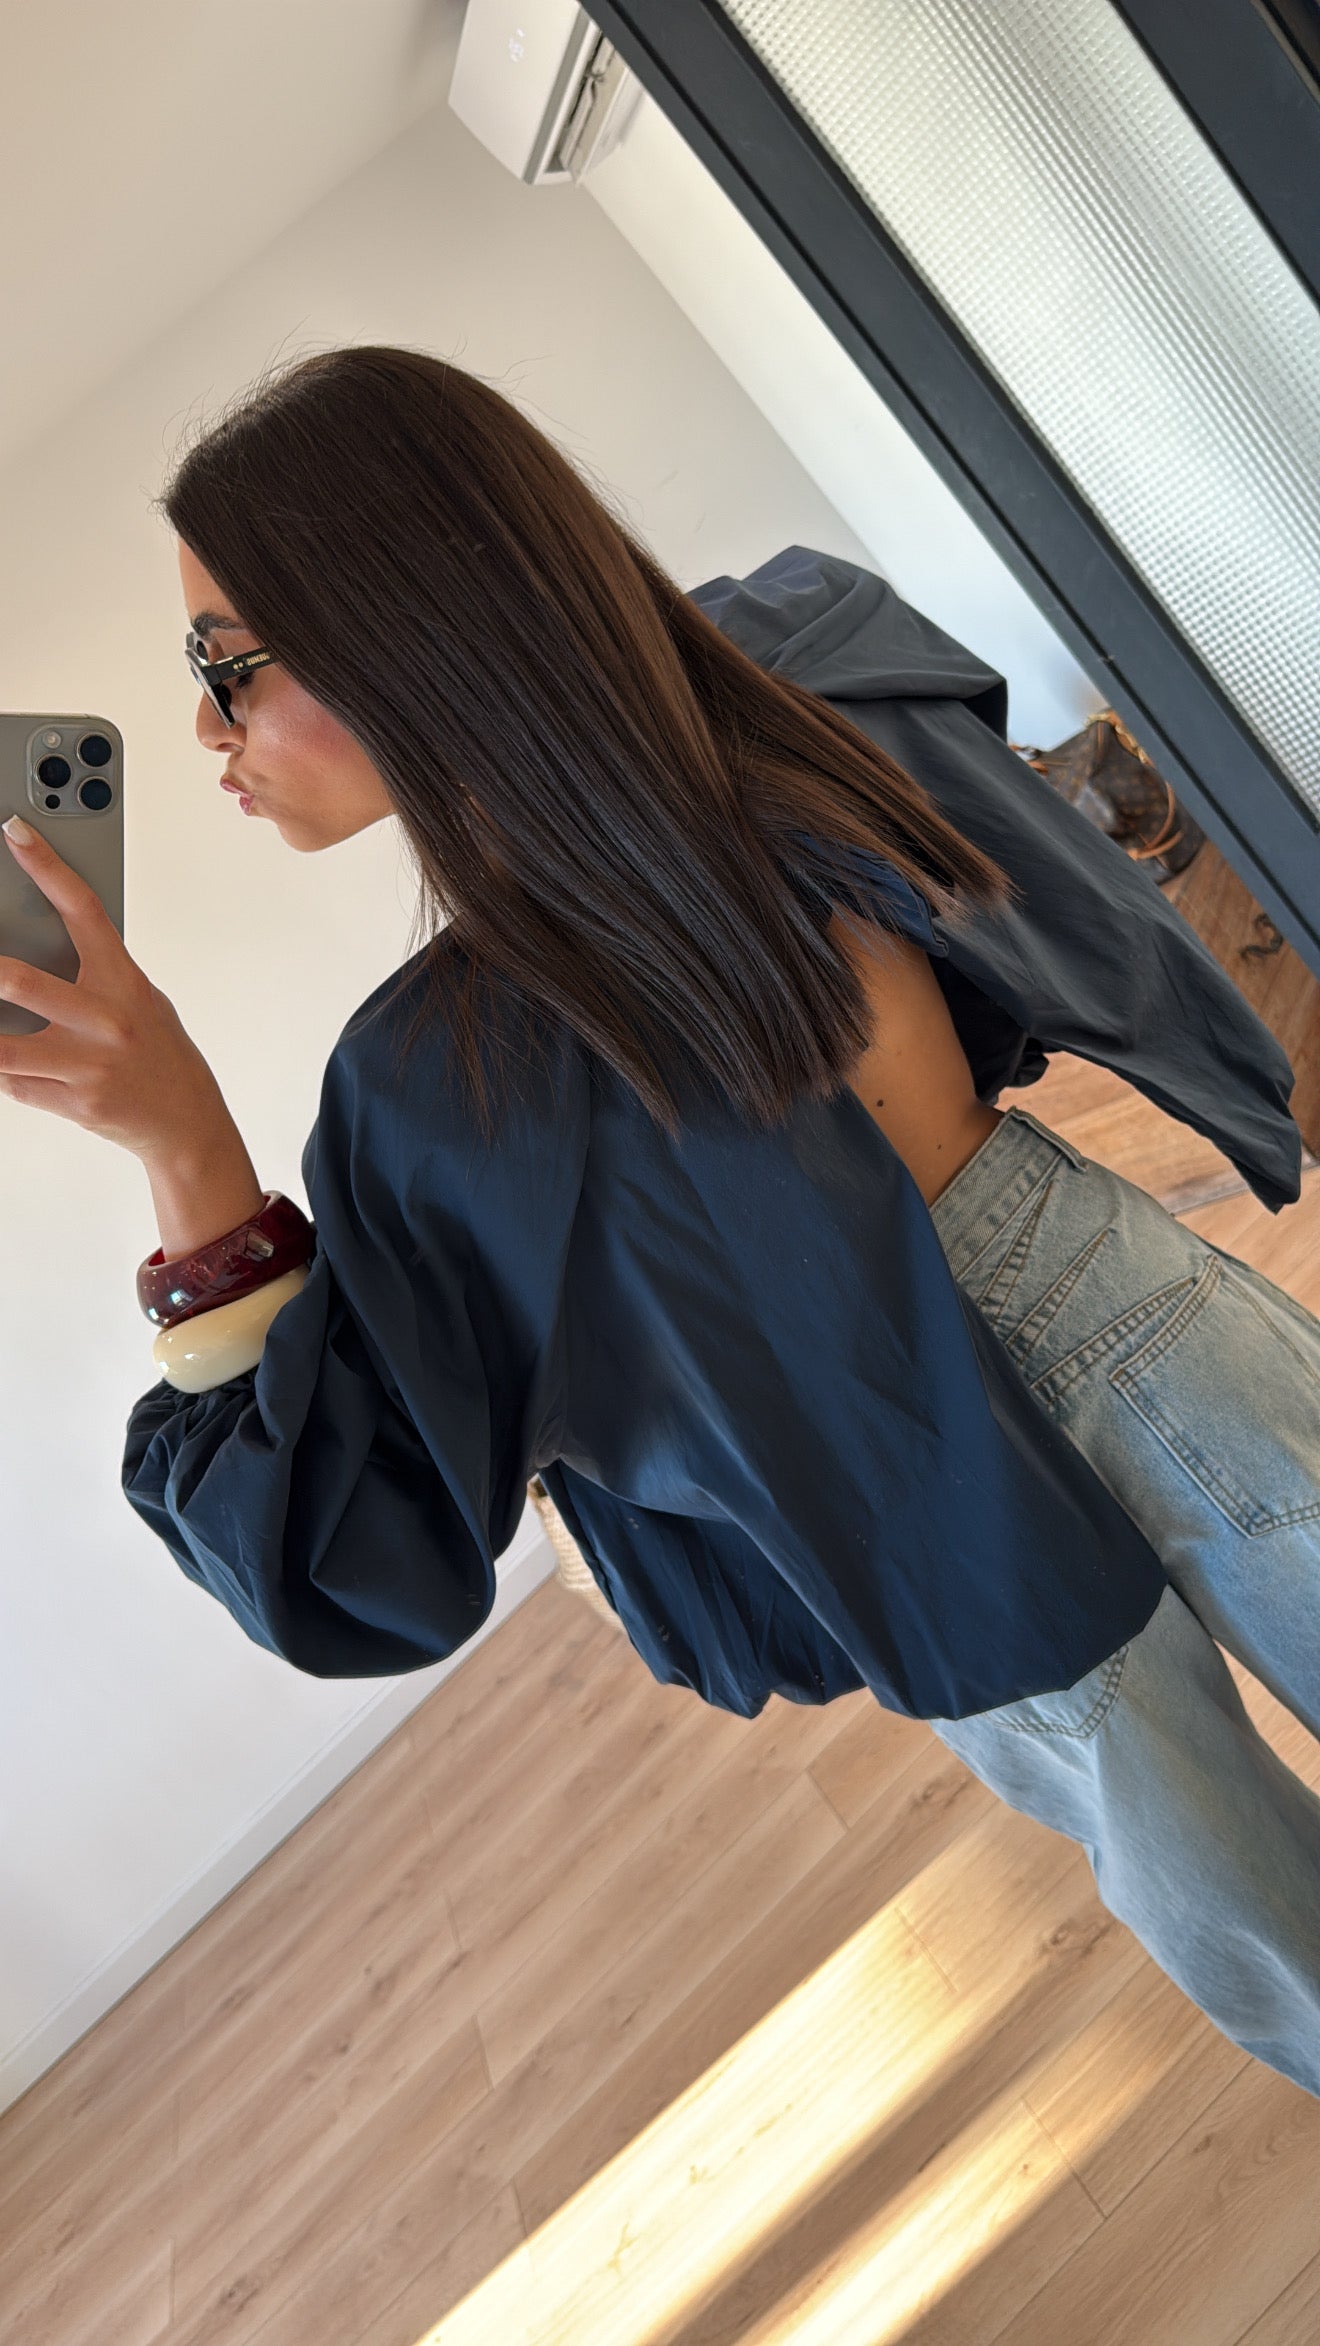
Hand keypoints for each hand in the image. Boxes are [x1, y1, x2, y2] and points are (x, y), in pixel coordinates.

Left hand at [0, 819, 229, 1158]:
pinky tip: (5, 1064)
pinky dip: (3, 1073)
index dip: (47, 867)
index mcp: (124, 983)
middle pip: (24, 984)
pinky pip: (15, 1085)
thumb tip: (36, 944)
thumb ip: (97, 975)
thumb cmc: (160, 1052)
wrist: (188, 1122)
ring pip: (3, 1048)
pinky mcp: (74, 1103)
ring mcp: (88, 1066)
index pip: (84, 910)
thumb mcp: (141, 1000)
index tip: (15, 833)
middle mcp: (107, 1021)